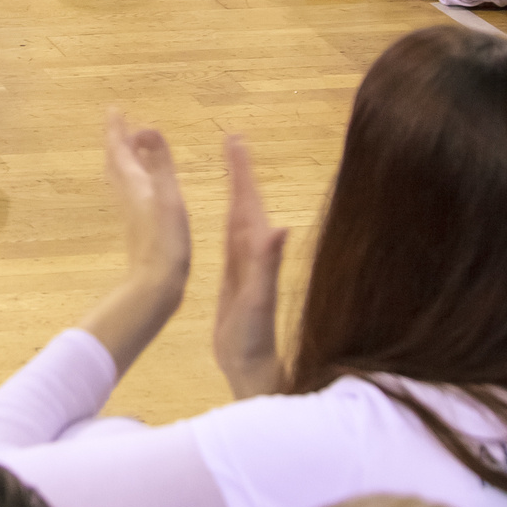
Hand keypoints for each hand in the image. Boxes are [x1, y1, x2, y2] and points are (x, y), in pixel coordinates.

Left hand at [103, 109, 191, 289]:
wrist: (155, 283)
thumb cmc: (166, 238)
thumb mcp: (168, 195)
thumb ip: (160, 162)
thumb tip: (147, 128)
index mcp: (132, 183)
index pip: (118, 149)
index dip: (116, 129)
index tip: (113, 110)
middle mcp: (125, 195)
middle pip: (115, 161)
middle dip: (117, 141)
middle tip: (119, 124)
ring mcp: (129, 212)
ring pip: (119, 177)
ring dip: (122, 158)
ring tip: (130, 148)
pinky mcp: (136, 225)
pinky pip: (128, 190)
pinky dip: (132, 176)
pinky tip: (141, 186)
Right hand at [212, 134, 286, 397]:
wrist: (252, 368)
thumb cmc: (254, 338)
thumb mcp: (258, 299)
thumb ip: (266, 264)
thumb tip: (280, 227)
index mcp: (257, 251)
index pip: (248, 201)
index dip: (241, 171)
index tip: (235, 138)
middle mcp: (254, 252)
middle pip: (244, 202)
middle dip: (239, 171)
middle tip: (232, 139)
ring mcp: (245, 264)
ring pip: (238, 217)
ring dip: (235, 190)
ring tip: (230, 166)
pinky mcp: (236, 278)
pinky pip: (230, 238)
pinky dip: (228, 218)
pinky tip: (227, 215)